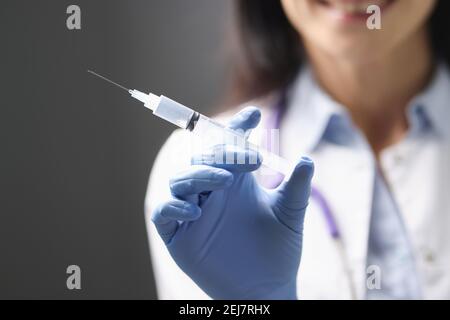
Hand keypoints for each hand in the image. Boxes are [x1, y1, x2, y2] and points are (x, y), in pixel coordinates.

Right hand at [152, 107, 313, 298]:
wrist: (267, 287)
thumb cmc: (278, 250)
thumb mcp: (289, 215)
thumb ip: (296, 187)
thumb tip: (307, 159)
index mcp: (235, 181)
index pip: (229, 147)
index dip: (237, 129)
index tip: (254, 115)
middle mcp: (211, 191)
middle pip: (202, 159)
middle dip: (222, 152)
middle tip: (249, 157)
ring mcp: (192, 211)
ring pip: (180, 180)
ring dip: (200, 174)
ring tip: (226, 181)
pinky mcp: (178, 234)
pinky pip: (164, 212)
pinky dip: (175, 206)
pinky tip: (197, 210)